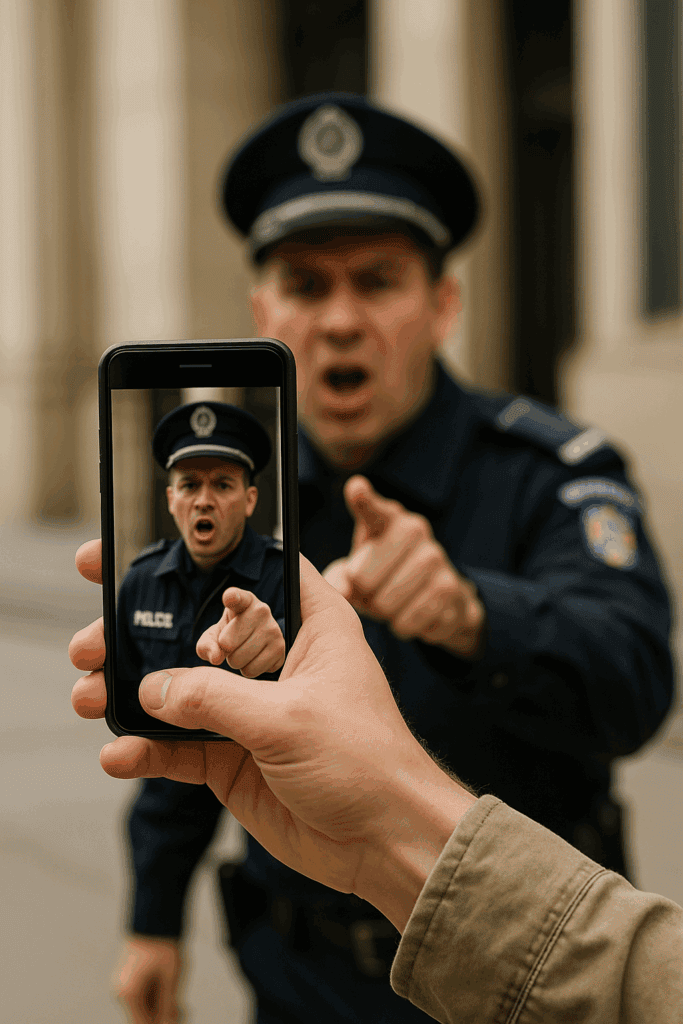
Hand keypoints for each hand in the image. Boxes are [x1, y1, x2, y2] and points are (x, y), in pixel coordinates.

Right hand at [69, 540, 475, 932]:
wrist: (386, 842)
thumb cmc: (367, 761)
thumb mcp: (289, 717)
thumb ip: (216, 698)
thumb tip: (152, 688)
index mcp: (305, 623)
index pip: (246, 570)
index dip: (196, 558)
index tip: (138, 553)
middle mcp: (273, 659)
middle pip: (194, 630)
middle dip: (138, 631)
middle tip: (91, 637)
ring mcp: (250, 709)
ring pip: (177, 689)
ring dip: (129, 691)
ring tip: (86, 694)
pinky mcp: (235, 758)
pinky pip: (179, 748)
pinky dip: (146, 750)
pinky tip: (118, 753)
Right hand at [113, 936, 182, 1023]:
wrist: (153, 917)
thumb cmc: (163, 947)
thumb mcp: (171, 978)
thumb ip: (168, 1006)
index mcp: (129, 995)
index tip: (179, 1018)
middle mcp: (120, 992)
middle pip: (142, 1017)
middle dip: (163, 1016)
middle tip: (185, 1010)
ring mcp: (121, 984)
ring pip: (143, 1006)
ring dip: (160, 1006)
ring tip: (181, 1002)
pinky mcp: (126, 977)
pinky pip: (140, 994)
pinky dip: (155, 996)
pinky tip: (170, 991)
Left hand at [196, 587, 284, 676]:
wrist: (251, 640)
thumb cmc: (229, 635)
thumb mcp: (212, 636)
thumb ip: (206, 645)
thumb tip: (216, 658)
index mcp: (243, 601)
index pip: (237, 597)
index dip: (232, 597)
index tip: (229, 597)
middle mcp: (261, 610)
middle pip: (228, 643)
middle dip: (225, 651)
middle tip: (232, 644)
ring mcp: (274, 629)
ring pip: (241, 660)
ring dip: (236, 662)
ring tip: (243, 650)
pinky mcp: (281, 649)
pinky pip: (253, 671)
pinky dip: (249, 670)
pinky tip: (254, 658)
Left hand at [323, 476, 485, 658]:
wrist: (438, 593)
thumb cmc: (386, 574)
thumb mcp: (357, 569)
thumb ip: (339, 578)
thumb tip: (340, 592)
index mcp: (386, 519)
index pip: (372, 509)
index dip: (363, 500)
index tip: (356, 489)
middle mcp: (414, 530)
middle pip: (363, 578)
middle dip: (362, 594)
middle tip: (375, 589)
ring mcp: (437, 557)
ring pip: (386, 603)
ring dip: (383, 612)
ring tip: (393, 601)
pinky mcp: (451, 587)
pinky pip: (410, 620)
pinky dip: (404, 625)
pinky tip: (412, 612)